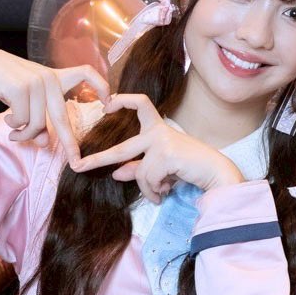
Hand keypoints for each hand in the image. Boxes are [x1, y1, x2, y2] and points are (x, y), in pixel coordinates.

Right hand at [0, 44, 108, 161]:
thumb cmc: (4, 81)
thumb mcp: (26, 100)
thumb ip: (38, 118)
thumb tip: (44, 143)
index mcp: (55, 77)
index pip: (86, 72)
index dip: (101, 86)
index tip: (109, 103)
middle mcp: (49, 79)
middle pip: (62, 118)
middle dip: (70, 143)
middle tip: (77, 162)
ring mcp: (35, 82)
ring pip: (37, 124)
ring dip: (24, 134)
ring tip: (14, 132)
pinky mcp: (20, 88)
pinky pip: (23, 120)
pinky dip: (14, 125)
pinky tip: (7, 119)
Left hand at [71, 93, 243, 201]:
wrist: (217, 172)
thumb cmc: (192, 167)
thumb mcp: (163, 166)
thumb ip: (139, 168)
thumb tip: (115, 173)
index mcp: (159, 128)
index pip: (140, 104)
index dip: (122, 101)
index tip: (106, 106)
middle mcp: (158, 132)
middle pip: (121, 149)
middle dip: (97, 160)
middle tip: (78, 166)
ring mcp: (161, 142)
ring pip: (139, 173)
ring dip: (149, 188)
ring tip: (162, 193)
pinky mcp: (164, 155)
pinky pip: (149, 180)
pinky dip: (156, 192)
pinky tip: (167, 192)